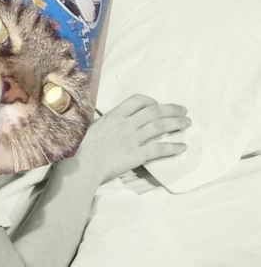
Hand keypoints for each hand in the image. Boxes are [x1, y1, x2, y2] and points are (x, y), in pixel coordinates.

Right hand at [72, 94, 189, 182]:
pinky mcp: (137, 155)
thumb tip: (110, 122)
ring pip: (160, 126)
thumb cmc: (80, 148)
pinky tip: (182, 147)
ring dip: (177, 123)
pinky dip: (173, 147)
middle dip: (172, 109)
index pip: (138, 101)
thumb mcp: (90, 128)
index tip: (157, 104)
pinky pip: (159, 149)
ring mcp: (132, 139)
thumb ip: (105, 124)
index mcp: (113, 116)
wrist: (81, 166)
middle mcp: (125, 124)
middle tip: (183, 111)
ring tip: (187, 123)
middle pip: (154, 112)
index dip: (151, 101)